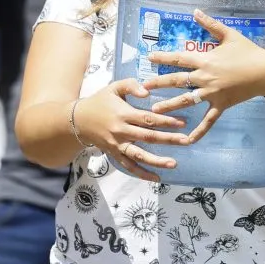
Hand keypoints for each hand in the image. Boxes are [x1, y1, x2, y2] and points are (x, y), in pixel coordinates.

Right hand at [73, 78, 189, 181]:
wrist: (78, 120)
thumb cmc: (100, 101)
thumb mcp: (114, 87)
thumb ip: (131, 85)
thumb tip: (147, 92)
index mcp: (123, 114)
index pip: (148, 118)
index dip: (165, 121)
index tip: (182, 122)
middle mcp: (121, 131)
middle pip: (147, 137)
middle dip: (168, 139)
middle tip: (186, 141)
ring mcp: (117, 145)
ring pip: (138, 155)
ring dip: (156, 161)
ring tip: (173, 164)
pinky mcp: (114, 154)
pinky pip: (128, 166)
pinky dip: (141, 173)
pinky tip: (156, 178)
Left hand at [142, 10, 264, 141]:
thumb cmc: (248, 52)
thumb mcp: (229, 35)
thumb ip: (210, 24)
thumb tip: (195, 11)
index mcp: (205, 60)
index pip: (179, 58)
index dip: (162, 57)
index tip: (148, 58)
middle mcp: (205, 78)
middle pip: (177, 80)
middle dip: (159, 83)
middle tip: (143, 87)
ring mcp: (212, 93)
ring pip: (187, 100)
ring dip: (170, 105)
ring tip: (154, 111)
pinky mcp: (221, 105)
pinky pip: (208, 120)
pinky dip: (198, 131)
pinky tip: (187, 140)